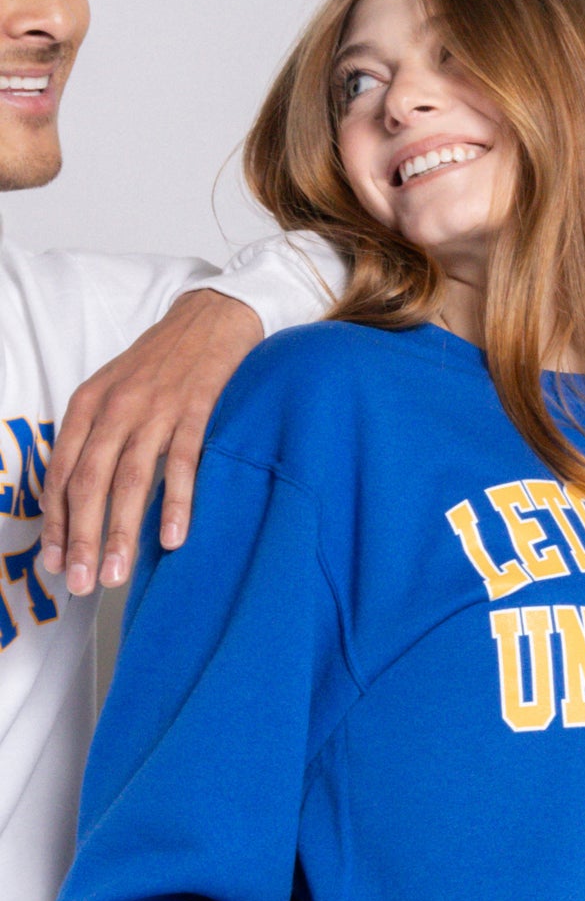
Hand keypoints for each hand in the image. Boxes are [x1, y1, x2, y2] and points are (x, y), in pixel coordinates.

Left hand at [39, 290, 262, 594]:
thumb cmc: (162, 362)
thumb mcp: (114, 390)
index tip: (56, 562)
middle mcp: (116, 408)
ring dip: (121, 532)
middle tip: (81, 583)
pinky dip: (176, 502)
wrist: (212, 317)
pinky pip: (183, 463)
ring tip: (117, 574)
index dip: (58, 522)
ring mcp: (157, 409)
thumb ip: (96, 435)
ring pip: (131, 480)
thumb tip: (81, 497)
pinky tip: (172, 538)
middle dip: (83, 538)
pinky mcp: (198, 410)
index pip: (64, 472)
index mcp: (89, 404)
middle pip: (91, 483)